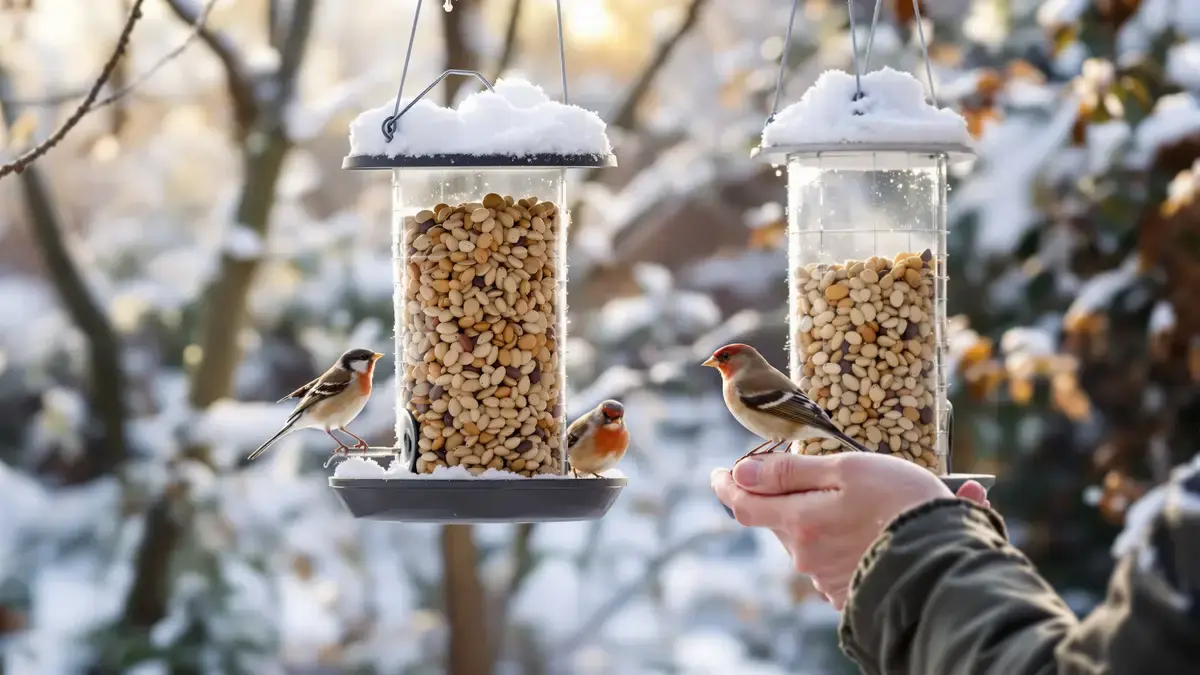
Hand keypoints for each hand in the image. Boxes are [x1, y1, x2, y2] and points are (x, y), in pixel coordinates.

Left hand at [711, 452, 988, 609]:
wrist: (949, 559)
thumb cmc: (902, 505)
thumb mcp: (847, 470)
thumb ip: (789, 472)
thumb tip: (740, 472)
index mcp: (800, 523)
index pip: (744, 505)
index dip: (727, 486)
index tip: (718, 474)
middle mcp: (807, 556)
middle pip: (779, 521)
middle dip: (785, 499)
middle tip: (806, 478)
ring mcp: (828, 578)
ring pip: (809, 541)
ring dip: (823, 520)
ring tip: (867, 502)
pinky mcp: (853, 592)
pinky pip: (836, 560)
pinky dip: (849, 541)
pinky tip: (880, 528)